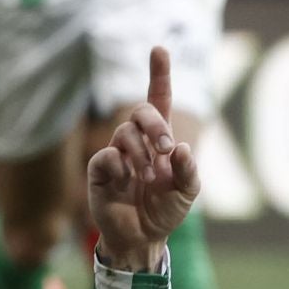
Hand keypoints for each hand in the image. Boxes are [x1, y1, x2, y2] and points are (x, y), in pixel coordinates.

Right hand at [88, 47, 199, 272]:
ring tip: (147, 177)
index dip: (159, 74)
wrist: (142, 238)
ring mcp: (116, 153)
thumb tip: (181, 149)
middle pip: (141, 111)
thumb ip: (189, 171)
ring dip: (140, 154)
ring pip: (124, 133)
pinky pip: (107, 156)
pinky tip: (125, 182)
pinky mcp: (99, 169)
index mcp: (160, 140)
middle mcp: (137, 141)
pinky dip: (119, 167)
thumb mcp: (187, 192)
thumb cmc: (164, 211)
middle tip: (166, 149)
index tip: (160, 50)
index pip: (159, 100)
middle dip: (155, 125)